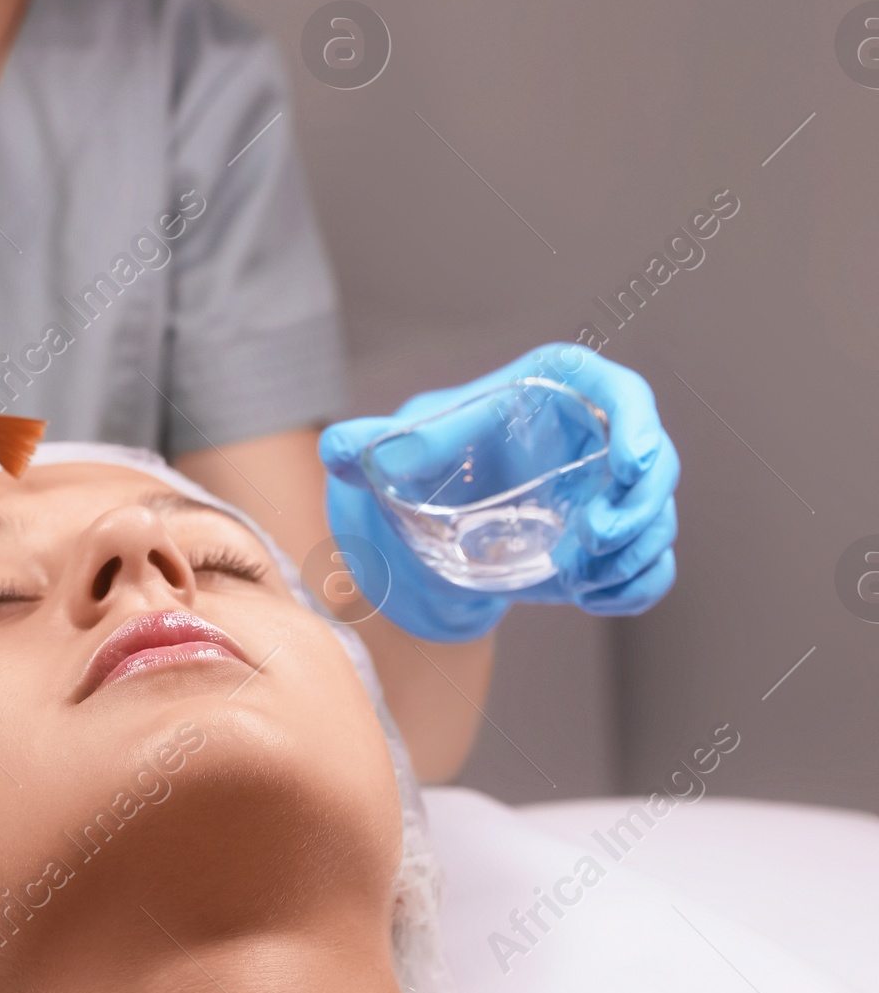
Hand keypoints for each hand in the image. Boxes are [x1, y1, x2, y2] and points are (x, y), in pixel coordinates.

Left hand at [318, 343, 679, 643]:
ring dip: (630, 555)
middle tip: (589, 541)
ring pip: (656, 519)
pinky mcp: (615, 540)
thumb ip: (370, 445)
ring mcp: (614, 491)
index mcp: (558, 393)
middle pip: (655, 463)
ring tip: (572, 577)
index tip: (634, 463)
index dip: (640, 423)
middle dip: (637, 508)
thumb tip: (336, 449)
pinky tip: (590, 600)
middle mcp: (600, 437)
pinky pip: (653, 565)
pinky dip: (635, 587)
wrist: (442, 504)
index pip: (620, 392)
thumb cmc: (431, 456)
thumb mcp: (402, 450)